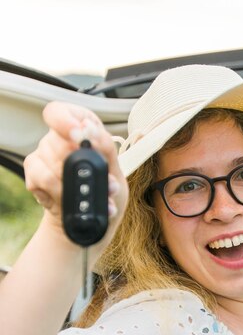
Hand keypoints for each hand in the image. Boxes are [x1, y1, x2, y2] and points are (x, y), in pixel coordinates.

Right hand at [24, 101, 128, 251]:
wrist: (91, 222)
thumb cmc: (107, 193)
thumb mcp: (116, 172)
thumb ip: (107, 149)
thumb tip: (92, 131)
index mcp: (80, 129)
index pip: (60, 112)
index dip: (66, 121)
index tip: (78, 134)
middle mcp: (59, 139)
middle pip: (56, 139)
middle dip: (78, 163)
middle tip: (96, 181)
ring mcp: (44, 157)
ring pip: (50, 161)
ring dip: (74, 184)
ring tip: (90, 198)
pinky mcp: (34, 176)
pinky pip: (42, 179)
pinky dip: (60, 193)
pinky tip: (70, 201)